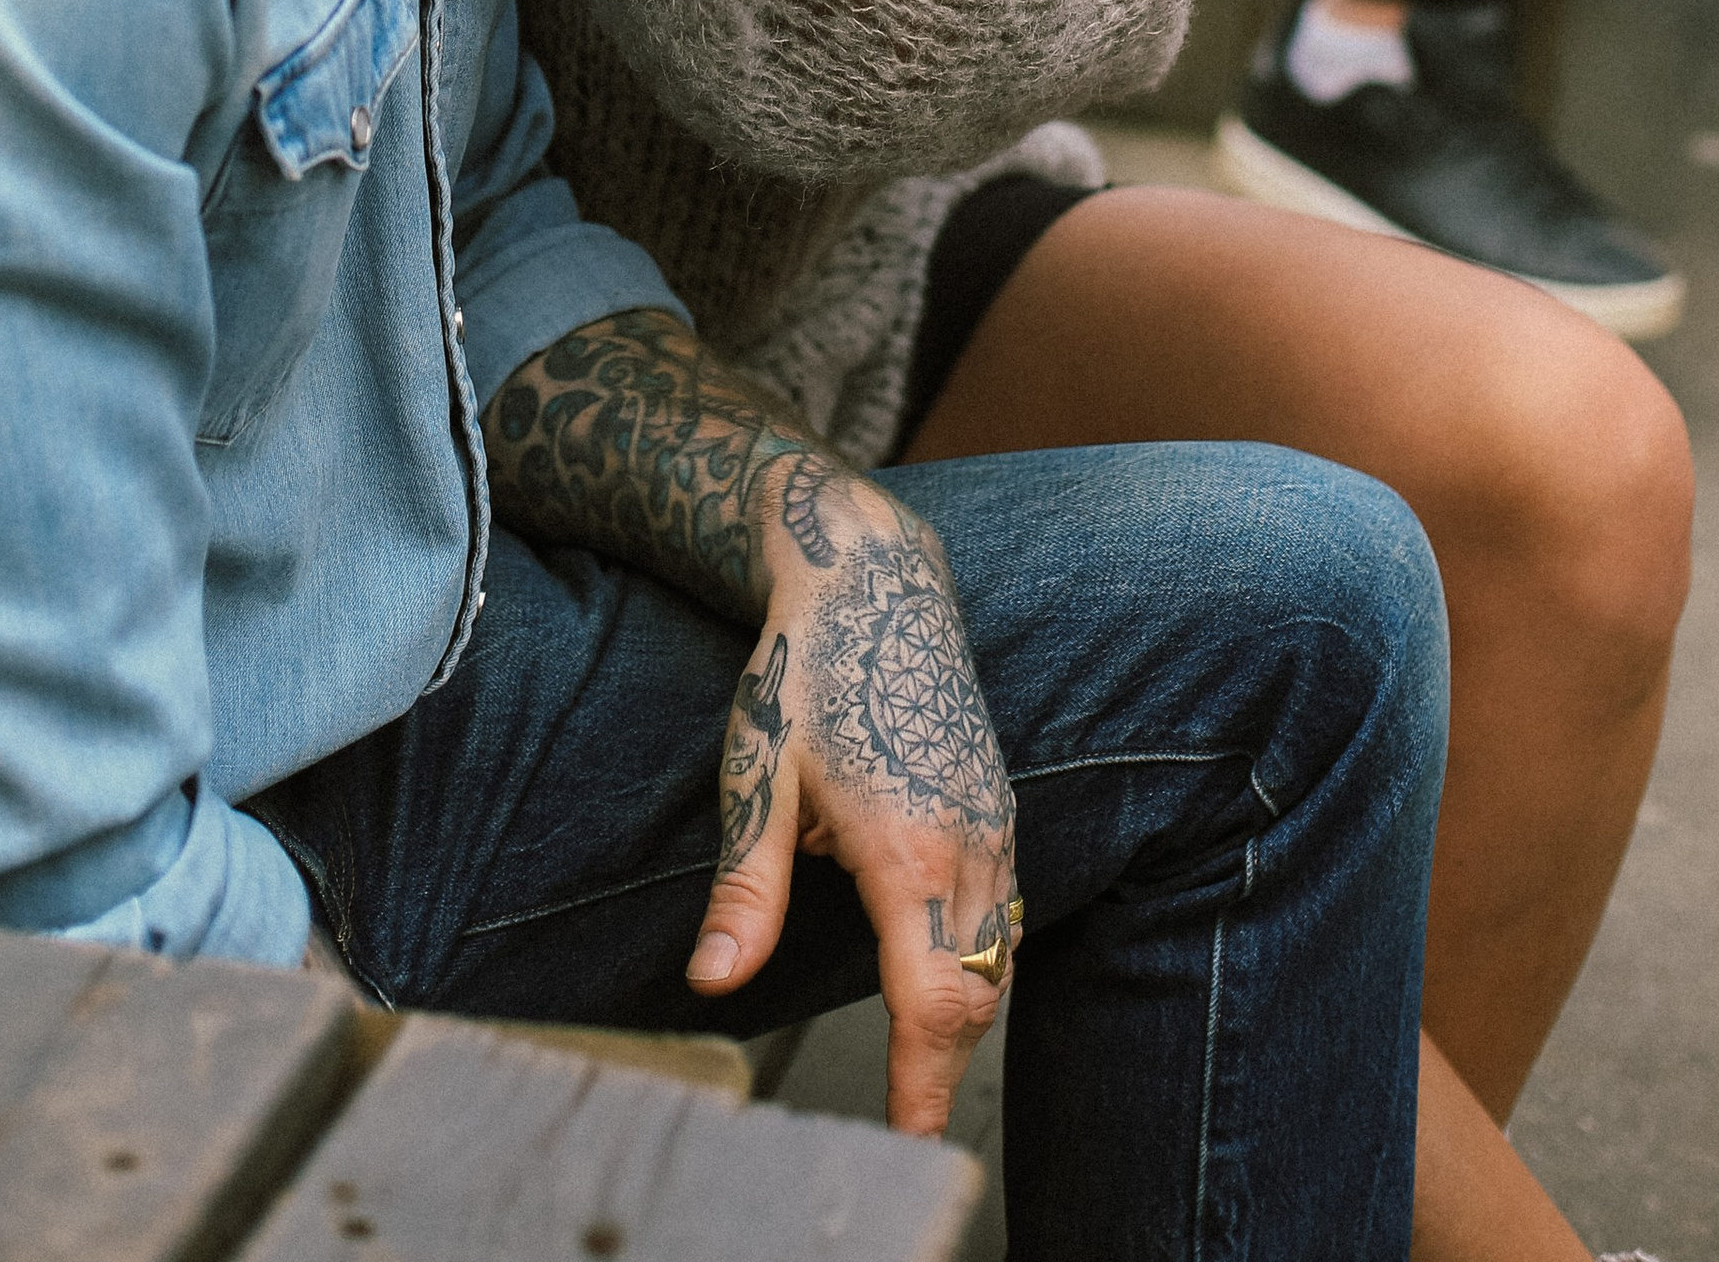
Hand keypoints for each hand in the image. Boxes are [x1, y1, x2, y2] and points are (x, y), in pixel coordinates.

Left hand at [698, 467, 1018, 1135]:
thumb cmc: (807, 674)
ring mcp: (994, 821)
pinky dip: (981, 961)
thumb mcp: (759, 779)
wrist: (873, 579)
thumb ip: (746, 891)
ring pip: (997, 953)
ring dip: (965, 1014)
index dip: (924, 1079)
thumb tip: (714, 981)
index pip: (932, 999)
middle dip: (944, 1063)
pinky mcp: (999, 803)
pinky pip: (1004, 909)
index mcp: (910, 850)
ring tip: (923, 1070)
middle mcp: (969, 843)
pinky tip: (946, 975)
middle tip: (907, 1124)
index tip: (910, 1138)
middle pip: (974, 991)